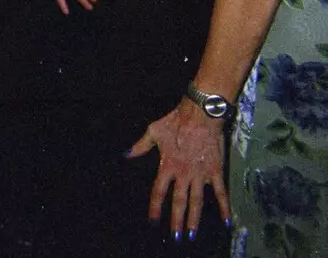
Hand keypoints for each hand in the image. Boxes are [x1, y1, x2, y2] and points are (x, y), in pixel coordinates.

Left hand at [128, 101, 229, 239]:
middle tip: (176, 237)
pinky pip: (220, 192)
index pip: (158, 191)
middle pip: (178, 201)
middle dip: (176, 220)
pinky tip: (226, 221)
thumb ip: (140, 146)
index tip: (153, 221)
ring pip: (197, 201)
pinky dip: (224, 207)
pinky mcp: (215, 171)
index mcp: (167, 165)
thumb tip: (125, 154)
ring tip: (192, 234)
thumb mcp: (153, 132)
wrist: (199, 115)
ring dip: (194, 219)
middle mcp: (183, 173)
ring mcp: (200, 174)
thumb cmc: (175, 121)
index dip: (155, 208)